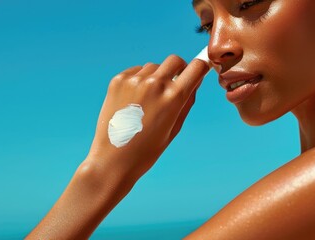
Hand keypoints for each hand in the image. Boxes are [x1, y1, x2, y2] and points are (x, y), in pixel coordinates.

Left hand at [87, 55, 209, 179]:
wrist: (113, 159)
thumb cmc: (147, 150)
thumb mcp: (174, 128)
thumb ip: (187, 102)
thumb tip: (194, 82)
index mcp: (173, 97)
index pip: (197, 67)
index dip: (201, 67)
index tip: (199, 71)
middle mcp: (155, 84)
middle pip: (175, 60)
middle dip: (179, 69)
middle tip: (173, 84)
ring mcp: (134, 80)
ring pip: (154, 66)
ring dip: (156, 77)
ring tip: (147, 101)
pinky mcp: (117, 81)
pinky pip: (136, 71)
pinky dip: (139, 80)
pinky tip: (134, 101)